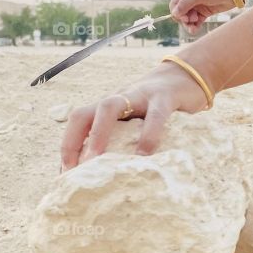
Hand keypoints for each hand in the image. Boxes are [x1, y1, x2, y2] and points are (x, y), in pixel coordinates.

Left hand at [60, 61, 210, 166]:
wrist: (186, 77)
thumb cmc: (157, 109)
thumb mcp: (135, 122)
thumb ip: (120, 141)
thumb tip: (103, 174)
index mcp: (108, 108)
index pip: (78, 122)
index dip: (68, 146)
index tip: (66, 175)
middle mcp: (118, 99)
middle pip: (83, 114)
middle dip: (74, 141)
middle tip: (75, 171)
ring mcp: (139, 95)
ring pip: (109, 107)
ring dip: (99, 134)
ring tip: (98, 161)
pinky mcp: (164, 97)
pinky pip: (154, 115)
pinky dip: (148, 135)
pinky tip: (145, 155)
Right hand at [169, 0, 235, 32]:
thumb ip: (186, 3)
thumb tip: (174, 13)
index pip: (174, 3)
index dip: (177, 12)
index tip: (184, 18)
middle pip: (180, 12)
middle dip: (184, 19)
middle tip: (191, 20)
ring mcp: (197, 5)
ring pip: (188, 18)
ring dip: (189, 24)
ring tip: (193, 28)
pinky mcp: (204, 12)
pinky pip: (196, 22)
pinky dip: (194, 26)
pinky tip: (195, 30)